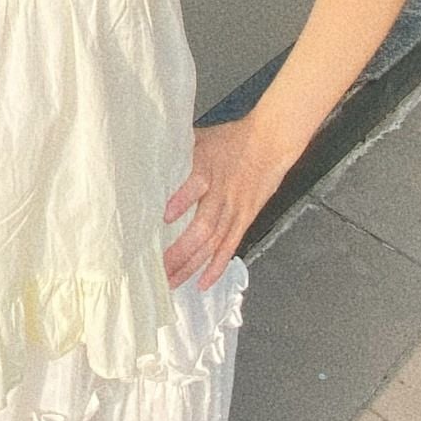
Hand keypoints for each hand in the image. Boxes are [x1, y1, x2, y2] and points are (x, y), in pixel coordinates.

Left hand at [162, 117, 297, 290]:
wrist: (271, 141)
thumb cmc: (233, 138)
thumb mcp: (200, 138)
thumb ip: (178, 153)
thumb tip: (149, 160)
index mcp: (208, 169)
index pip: (195, 185)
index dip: (181, 201)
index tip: (164, 217)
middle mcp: (222, 194)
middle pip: (202, 227)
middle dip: (180, 251)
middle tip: (158, 268)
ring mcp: (235, 210)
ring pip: (214, 243)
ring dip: (193, 264)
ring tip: (173, 282)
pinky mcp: (245, 219)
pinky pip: (229, 247)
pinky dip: (217, 266)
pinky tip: (203, 283)